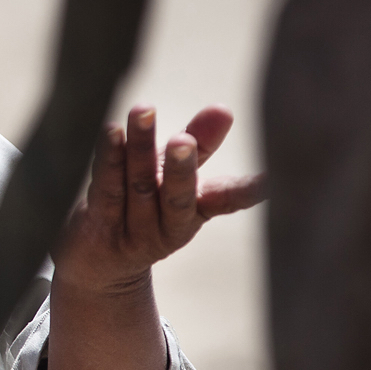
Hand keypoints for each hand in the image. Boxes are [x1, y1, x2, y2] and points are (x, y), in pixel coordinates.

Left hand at [52, 104, 265, 297]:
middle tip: (184, 139)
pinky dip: (108, 158)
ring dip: (139, 148)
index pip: (228, 200)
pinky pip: (106, 188)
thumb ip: (199, 144)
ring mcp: (133, 229)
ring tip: (143, 112)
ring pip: (139, 186)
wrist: (97, 260)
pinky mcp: (100, 224)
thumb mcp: (172, 176)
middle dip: (181, 167)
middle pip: (178, 196)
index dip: (249, 191)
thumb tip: (224, 109)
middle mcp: (167, 225)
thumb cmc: (142, 206)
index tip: (273, 179)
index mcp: (195, 212)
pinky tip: (111, 131)